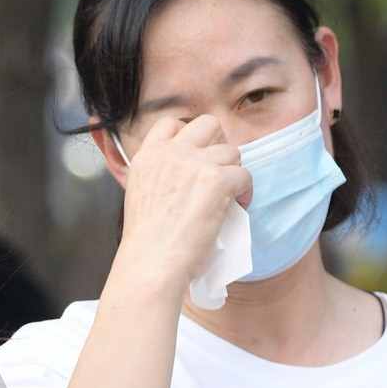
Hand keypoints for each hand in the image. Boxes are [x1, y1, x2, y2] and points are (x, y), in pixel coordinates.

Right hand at [111, 111, 252, 303]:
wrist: (151, 264)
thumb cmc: (146, 244)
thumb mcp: (140, 196)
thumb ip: (160, 177)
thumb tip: (186, 178)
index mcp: (147, 156)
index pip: (170, 124)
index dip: (189, 136)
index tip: (196, 155)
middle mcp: (170, 153)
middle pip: (208, 124)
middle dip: (218, 144)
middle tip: (219, 170)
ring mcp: (195, 163)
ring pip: (231, 151)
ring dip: (233, 171)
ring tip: (230, 195)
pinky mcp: (217, 180)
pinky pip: (244, 175)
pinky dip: (245, 190)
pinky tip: (238, 206)